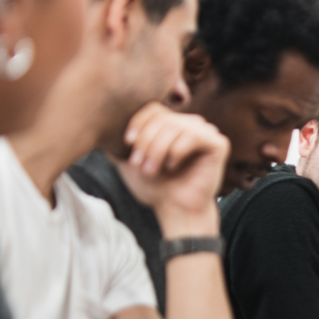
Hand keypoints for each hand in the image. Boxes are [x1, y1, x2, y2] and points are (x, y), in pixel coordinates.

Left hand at [117, 102, 229, 236]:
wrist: (176, 210)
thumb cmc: (156, 188)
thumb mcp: (130, 162)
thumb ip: (119, 146)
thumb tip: (99, 130)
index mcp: (174, 124)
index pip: (154, 108)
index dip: (138, 123)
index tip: (128, 143)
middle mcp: (192, 124)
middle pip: (163, 118)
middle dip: (147, 142)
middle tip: (140, 165)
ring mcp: (207, 132)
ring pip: (176, 126)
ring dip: (158, 150)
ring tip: (152, 170)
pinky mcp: (219, 143)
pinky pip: (192, 136)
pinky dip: (177, 152)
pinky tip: (173, 166)